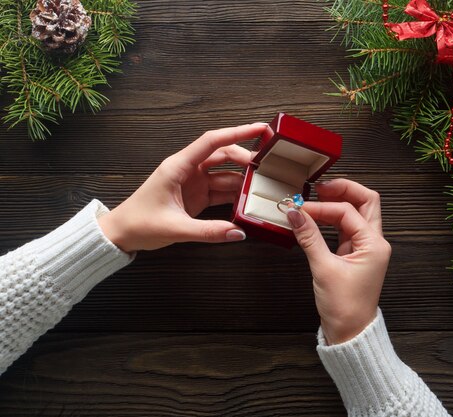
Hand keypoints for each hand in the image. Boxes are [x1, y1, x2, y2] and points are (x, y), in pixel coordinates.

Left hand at [98, 123, 267, 251]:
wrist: (121, 234)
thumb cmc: (139, 223)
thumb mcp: (175, 228)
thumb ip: (209, 231)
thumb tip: (238, 232)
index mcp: (178, 166)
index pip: (212, 142)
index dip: (237, 132)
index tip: (259, 129)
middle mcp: (187, 170)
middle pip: (222, 155)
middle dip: (245, 158)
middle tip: (266, 166)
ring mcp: (193, 183)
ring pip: (224, 174)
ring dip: (242, 178)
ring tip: (262, 184)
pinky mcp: (196, 196)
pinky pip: (220, 191)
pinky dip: (234, 195)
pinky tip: (248, 200)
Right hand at [287, 179, 391, 344]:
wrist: (350, 332)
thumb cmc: (344, 306)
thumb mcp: (324, 269)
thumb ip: (309, 238)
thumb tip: (295, 214)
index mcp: (374, 244)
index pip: (348, 212)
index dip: (322, 207)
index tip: (300, 209)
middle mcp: (374, 242)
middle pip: (366, 201)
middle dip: (343, 190)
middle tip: (318, 188)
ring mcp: (366, 247)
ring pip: (357, 212)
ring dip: (338, 203)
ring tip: (315, 200)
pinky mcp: (355, 253)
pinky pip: (347, 227)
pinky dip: (333, 219)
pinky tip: (316, 218)